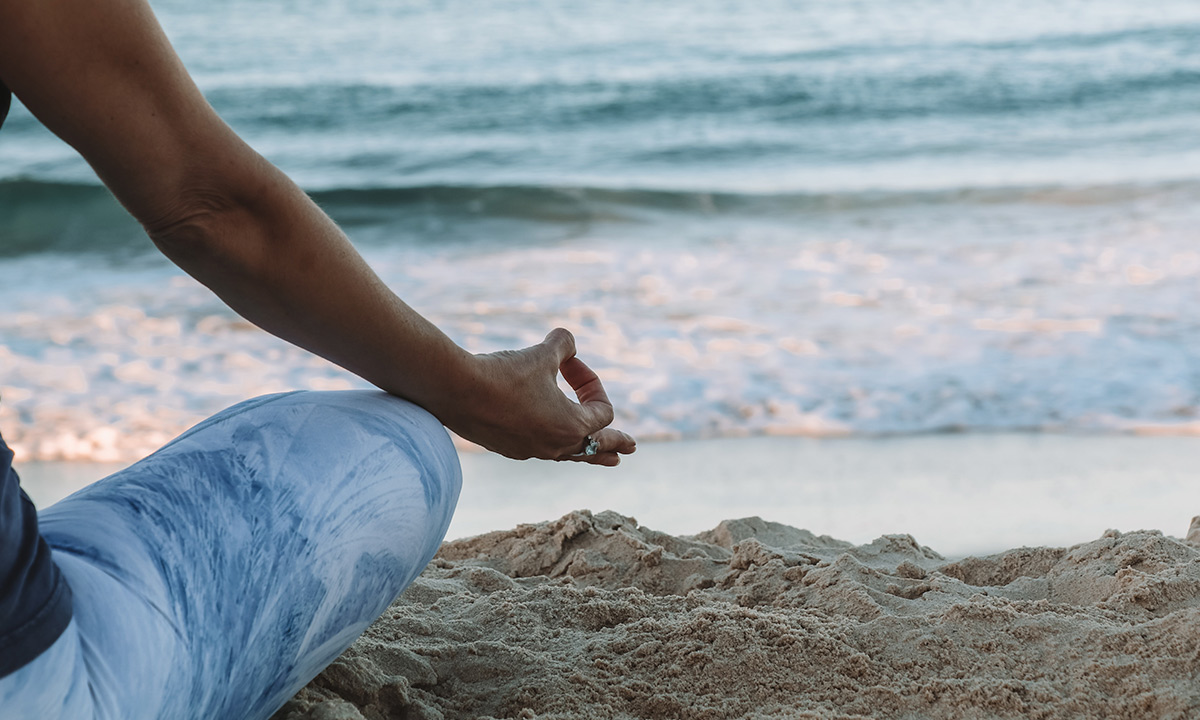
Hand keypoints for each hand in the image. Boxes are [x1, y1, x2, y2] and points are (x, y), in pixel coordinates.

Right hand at [434, 328, 636, 465]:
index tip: (569, 363)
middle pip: (595, 448)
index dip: (591, 382)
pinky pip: (541, 449)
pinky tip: (550, 442)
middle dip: (615, 443)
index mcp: (572, 426)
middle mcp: (555, 446)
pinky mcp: (508, 448)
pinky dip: (553, 443)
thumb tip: (568, 342)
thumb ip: (564, 345)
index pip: (602, 410)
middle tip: (631, 448)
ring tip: (607, 458)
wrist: (456, 390)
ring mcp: (531, 451)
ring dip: (588, 451)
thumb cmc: (504, 373)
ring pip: (569, 454)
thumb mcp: (542, 353)